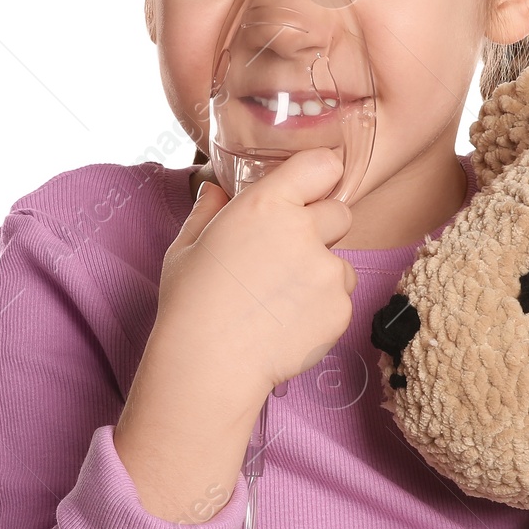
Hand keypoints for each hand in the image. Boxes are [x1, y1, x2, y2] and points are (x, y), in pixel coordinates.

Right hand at [115, 148, 357, 521]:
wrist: (209, 364)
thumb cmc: (190, 304)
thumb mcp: (187, 247)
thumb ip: (208, 211)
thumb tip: (215, 190)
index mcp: (267, 205)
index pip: (322, 165)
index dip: (319, 177)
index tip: (310, 191)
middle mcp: (305, 231)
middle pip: (340, 213)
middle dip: (322, 229)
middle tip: (287, 256)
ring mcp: (327, 271)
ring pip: (341, 262)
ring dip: (322, 273)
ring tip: (280, 300)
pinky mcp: (340, 308)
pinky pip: (341, 299)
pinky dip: (322, 309)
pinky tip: (287, 323)